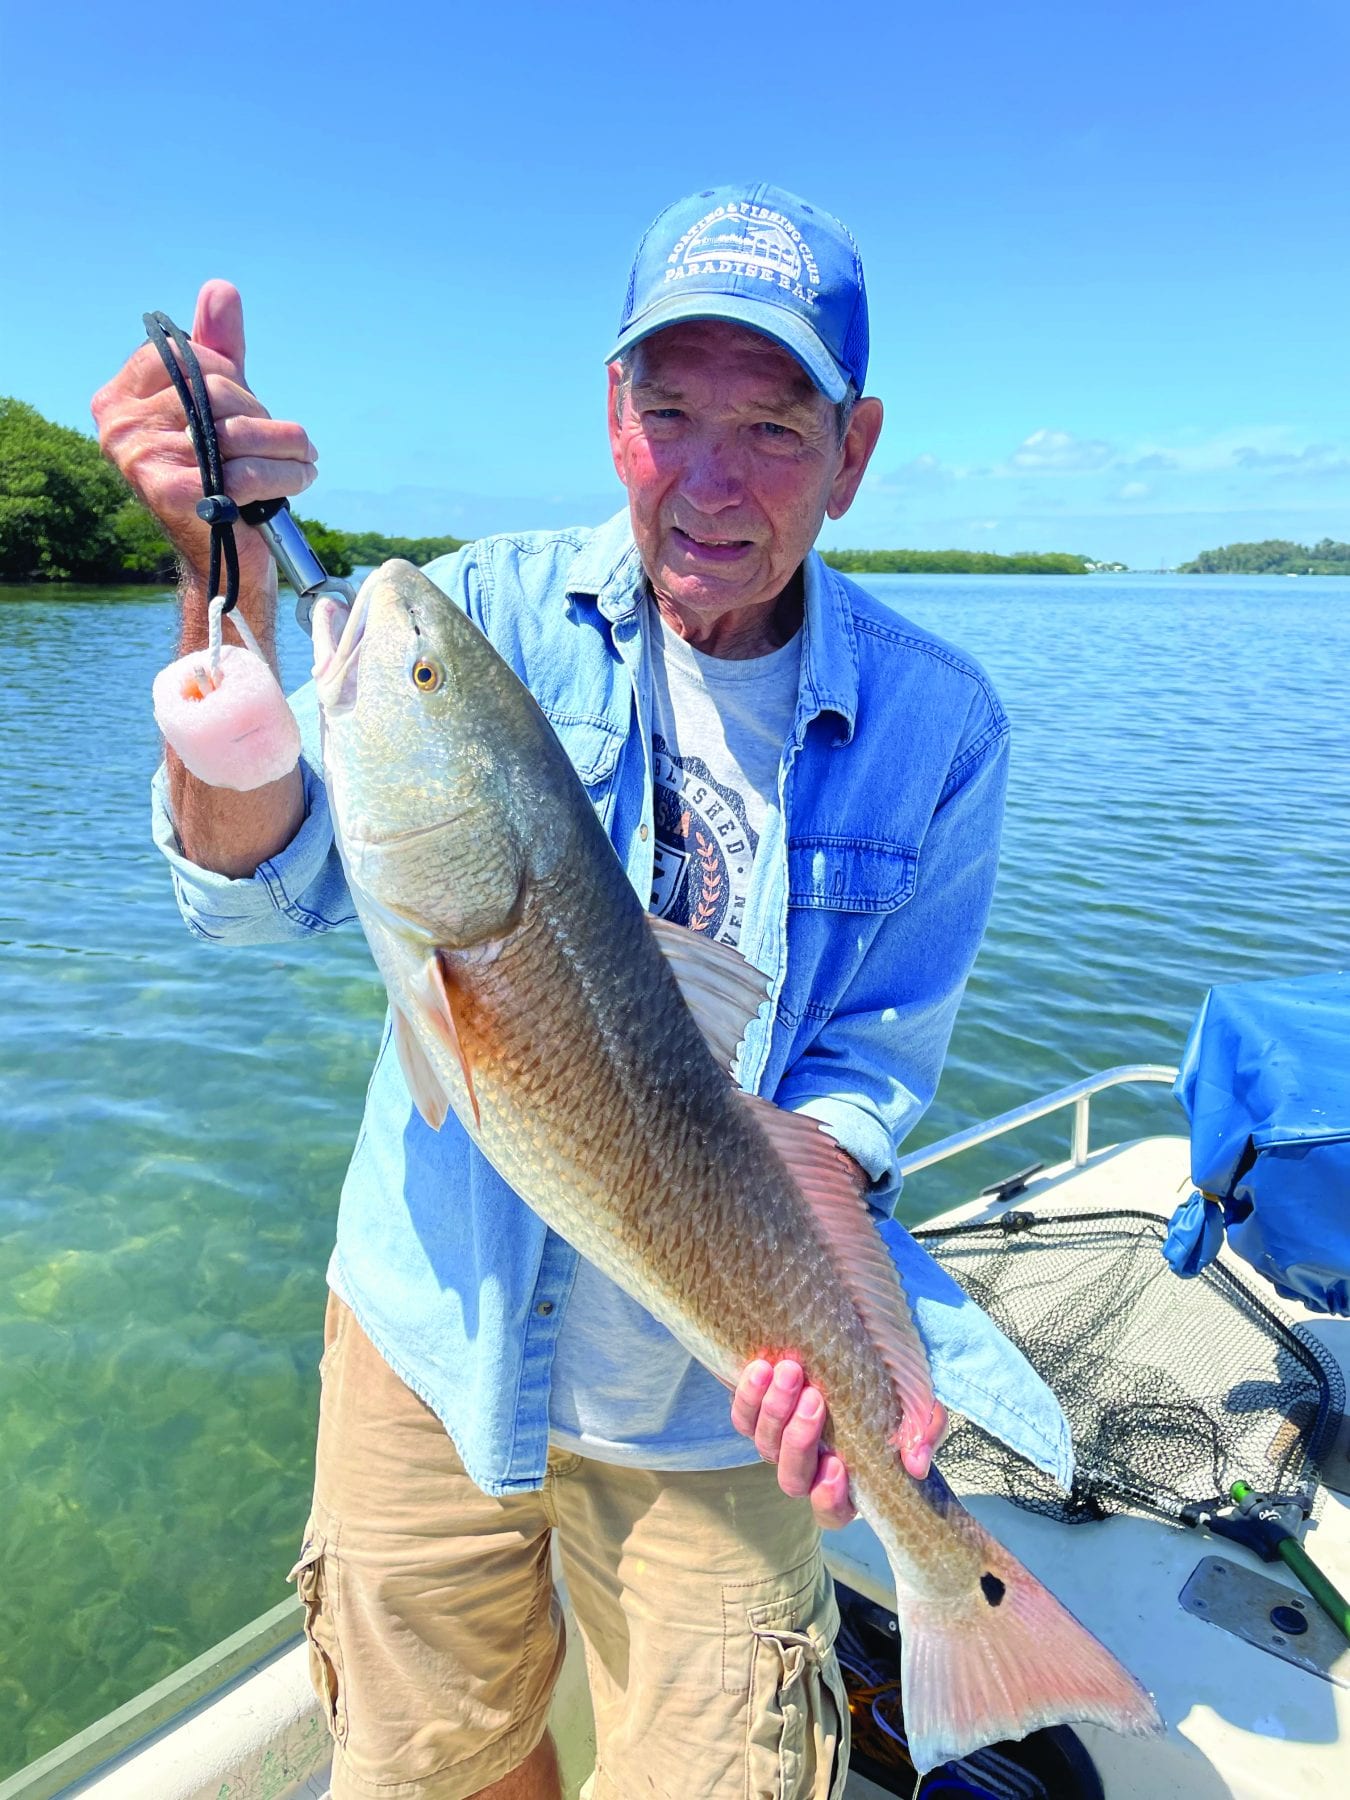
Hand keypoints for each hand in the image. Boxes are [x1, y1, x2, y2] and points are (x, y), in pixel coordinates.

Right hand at [91, 280, 316, 582]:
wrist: (224, 559)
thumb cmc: (220, 476)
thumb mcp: (218, 404)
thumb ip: (216, 348)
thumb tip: (219, 290)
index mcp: (117, 398)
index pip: (184, 355)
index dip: (227, 374)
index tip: (246, 406)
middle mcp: (118, 426)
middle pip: (214, 390)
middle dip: (262, 414)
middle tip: (286, 441)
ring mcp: (141, 459)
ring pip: (238, 429)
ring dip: (287, 444)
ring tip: (304, 457)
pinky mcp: (174, 493)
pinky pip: (247, 467)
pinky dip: (286, 473)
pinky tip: (300, 478)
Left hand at [731, 1358, 948, 1529]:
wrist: (851, 1346)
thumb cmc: (888, 1386)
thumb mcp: (917, 1404)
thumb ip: (924, 1430)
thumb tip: (915, 1464)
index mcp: (847, 1479)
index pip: (832, 1512)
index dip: (830, 1499)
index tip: (837, 1465)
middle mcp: (808, 1467)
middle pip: (792, 1478)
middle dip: (800, 1440)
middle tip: (815, 1397)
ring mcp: (778, 1441)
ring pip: (765, 1446)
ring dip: (775, 1411)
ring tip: (792, 1371)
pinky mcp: (755, 1412)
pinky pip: (742, 1416)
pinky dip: (749, 1396)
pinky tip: (762, 1368)